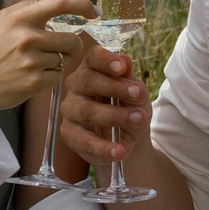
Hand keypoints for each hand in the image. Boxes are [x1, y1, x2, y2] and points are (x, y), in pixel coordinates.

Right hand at [0, 0, 92, 128]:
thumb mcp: (1, 21)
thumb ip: (25, 7)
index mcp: (20, 18)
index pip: (60, 3)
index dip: (82, 4)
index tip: (93, 11)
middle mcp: (27, 38)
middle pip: (71, 39)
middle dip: (72, 46)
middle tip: (61, 50)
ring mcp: (32, 61)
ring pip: (66, 59)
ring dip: (60, 61)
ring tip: (41, 63)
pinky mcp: (35, 82)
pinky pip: (59, 75)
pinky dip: (52, 75)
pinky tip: (36, 75)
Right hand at [57, 46, 147, 166]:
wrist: (128, 140)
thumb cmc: (128, 108)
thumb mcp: (136, 93)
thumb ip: (129, 79)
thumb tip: (126, 60)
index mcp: (91, 70)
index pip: (92, 58)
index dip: (106, 60)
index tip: (123, 67)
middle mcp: (75, 87)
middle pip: (87, 81)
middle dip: (115, 87)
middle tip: (138, 94)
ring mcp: (70, 110)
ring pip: (87, 111)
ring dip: (115, 115)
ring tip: (139, 120)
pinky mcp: (69, 134)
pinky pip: (84, 140)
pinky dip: (104, 147)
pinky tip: (120, 151)